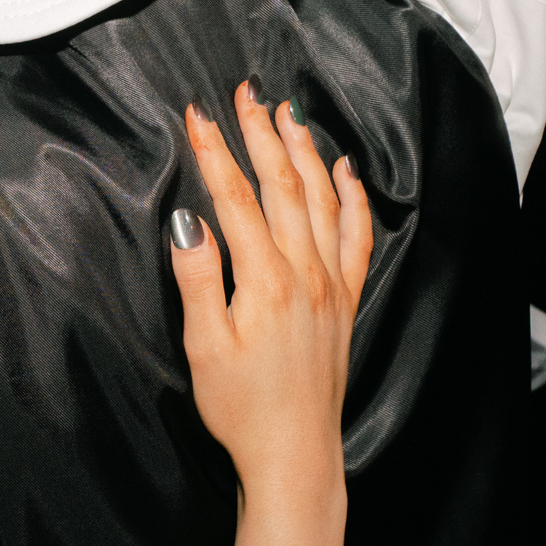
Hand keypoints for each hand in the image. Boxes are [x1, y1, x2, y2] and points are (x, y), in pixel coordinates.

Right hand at [173, 83, 373, 504]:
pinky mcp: (346, 301)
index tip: (196, 113)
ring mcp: (332, 285)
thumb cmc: (241, 406)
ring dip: (304, 152)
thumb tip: (188, 220)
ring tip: (287, 114)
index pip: (235, 198)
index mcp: (266, 280)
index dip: (215, 151)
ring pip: (322, 201)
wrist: (295, 453)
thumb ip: (197, 278)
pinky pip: (356, 237)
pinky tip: (345, 171)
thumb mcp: (204, 347)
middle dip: (261, 134)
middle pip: (283, 186)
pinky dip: (353, 198)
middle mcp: (306, 273)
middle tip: (245, 92)